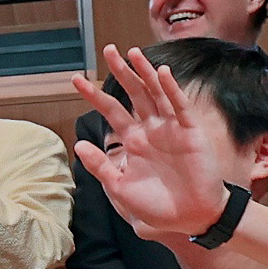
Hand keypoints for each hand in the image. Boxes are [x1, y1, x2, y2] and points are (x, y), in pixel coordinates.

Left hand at [68, 42, 235, 241]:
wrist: (192, 218)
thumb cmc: (158, 206)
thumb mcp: (121, 188)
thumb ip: (100, 166)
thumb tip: (78, 143)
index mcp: (133, 140)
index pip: (111, 110)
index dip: (94, 95)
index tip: (75, 79)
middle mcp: (151, 129)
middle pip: (134, 93)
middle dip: (122, 71)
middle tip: (108, 50)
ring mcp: (171, 128)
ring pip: (156, 93)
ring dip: (145, 72)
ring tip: (132, 52)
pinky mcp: (190, 132)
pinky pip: (179, 107)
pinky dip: (171, 89)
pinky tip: (161, 72)